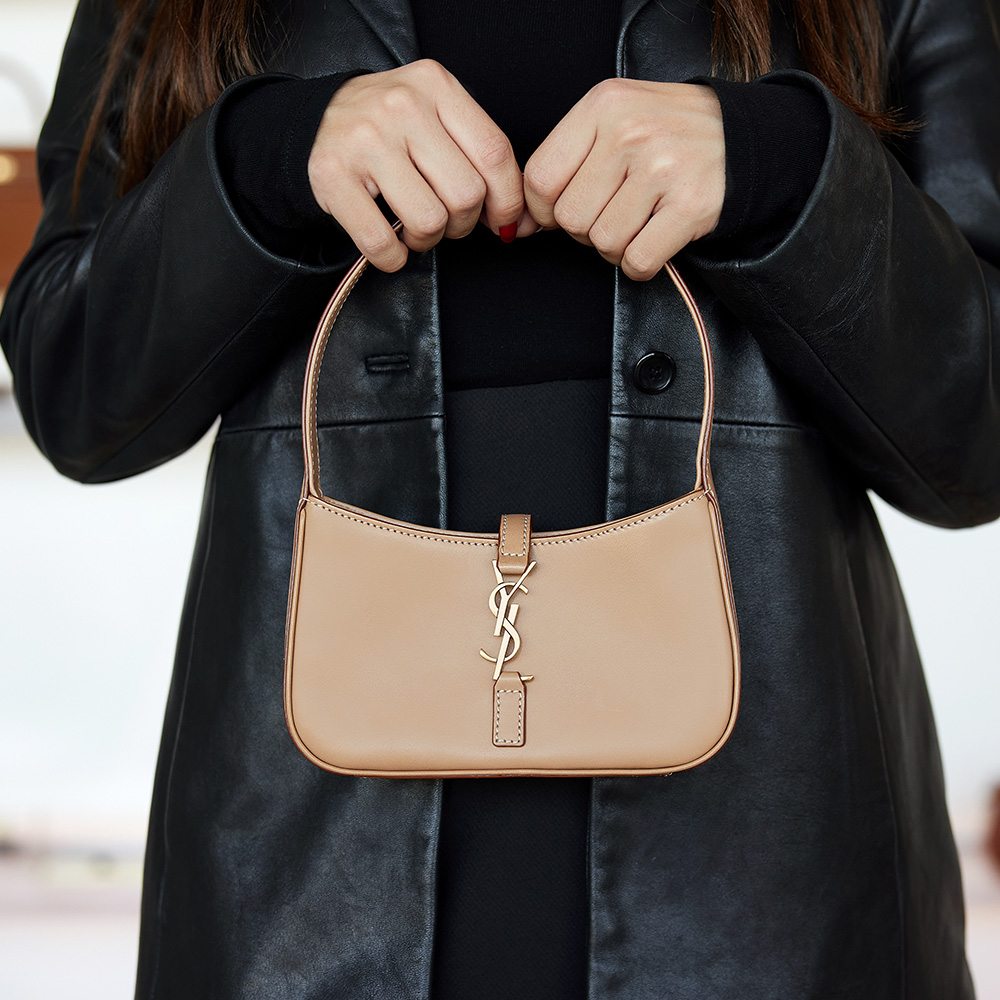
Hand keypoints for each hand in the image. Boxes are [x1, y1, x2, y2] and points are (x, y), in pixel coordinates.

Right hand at [308, 59, 524, 271]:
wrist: (318, 118)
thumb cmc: (392, 128)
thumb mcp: (437, 118)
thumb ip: (478, 157)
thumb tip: (519, 222)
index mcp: (436, 86)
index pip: (495, 154)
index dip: (508, 201)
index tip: (503, 222)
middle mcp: (401, 106)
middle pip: (466, 194)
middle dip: (463, 224)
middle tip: (446, 222)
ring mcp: (364, 139)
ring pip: (429, 220)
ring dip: (428, 241)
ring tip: (415, 230)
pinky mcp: (330, 174)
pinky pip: (381, 241)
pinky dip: (393, 258)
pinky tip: (391, 246)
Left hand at [521, 79, 725, 280]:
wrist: (743, 138)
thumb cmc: (667, 134)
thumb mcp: (614, 120)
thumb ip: (566, 161)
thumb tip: (522, 222)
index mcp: (604, 106)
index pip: (540, 178)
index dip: (543, 210)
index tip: (558, 214)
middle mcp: (631, 133)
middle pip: (571, 218)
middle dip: (585, 229)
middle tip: (613, 212)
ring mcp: (663, 169)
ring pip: (602, 242)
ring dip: (615, 247)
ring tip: (638, 221)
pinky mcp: (691, 206)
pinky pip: (638, 261)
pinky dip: (640, 264)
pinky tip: (654, 240)